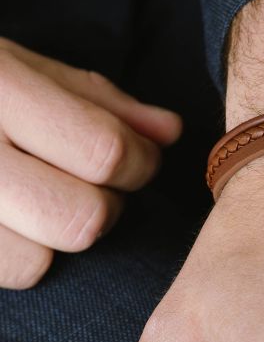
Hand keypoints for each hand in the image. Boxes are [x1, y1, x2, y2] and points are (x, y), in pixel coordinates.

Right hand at [0, 38, 180, 287]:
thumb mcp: (24, 68)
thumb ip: (98, 100)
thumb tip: (169, 131)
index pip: (104, 151)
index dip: (137, 163)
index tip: (135, 159)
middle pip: (81, 218)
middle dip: (104, 207)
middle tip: (90, 186)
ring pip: (42, 258)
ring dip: (60, 239)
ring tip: (46, 204)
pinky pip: (10, 273)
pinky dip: (25, 256)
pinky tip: (14, 224)